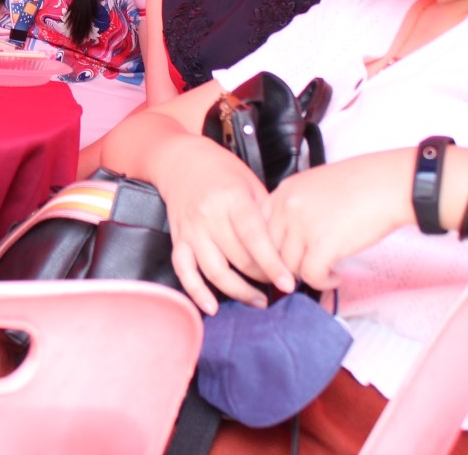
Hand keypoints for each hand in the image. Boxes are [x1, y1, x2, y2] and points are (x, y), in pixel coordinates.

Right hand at [159, 136, 295, 313]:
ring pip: (214, 271)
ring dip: (238, 292)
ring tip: (258, 300)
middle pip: (238, 259)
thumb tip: (288, 250)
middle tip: (279, 287)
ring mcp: (191, 229)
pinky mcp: (178, 239)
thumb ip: (266, 215)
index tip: (289, 284)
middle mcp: (209, 215)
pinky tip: (211, 307)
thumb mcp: (251, 184)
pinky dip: (196, 292)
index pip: (254, 238)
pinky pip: (184, 271)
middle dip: (262, 279)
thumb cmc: (223, 172)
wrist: (182, 160)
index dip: (272, 264)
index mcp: (232, 199)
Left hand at [265, 153, 413, 292]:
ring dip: (306, 275)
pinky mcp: (323, 245)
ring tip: (324, 273)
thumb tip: (290, 239)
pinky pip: (311, 277)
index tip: (283, 258)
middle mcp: (287, 207)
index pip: (258, 227)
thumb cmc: (362, 183)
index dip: (270, 248)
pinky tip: (335, 277)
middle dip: (283, 266)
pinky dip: (323, 283)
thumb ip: (296, 207)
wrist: (389, 183)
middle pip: (269, 250)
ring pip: (288, 266)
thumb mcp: (315, 185)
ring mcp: (303, 226)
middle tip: (303, 271)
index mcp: (284, 191)